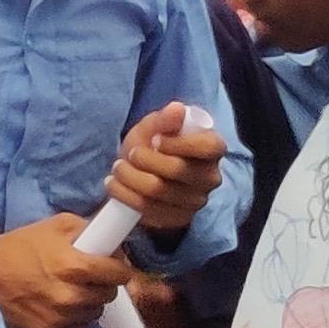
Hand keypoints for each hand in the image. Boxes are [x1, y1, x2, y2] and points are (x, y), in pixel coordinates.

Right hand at [0, 217, 123, 327]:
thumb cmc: (19, 247)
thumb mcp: (55, 226)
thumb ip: (88, 230)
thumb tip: (113, 241)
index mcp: (75, 266)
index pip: (119, 274)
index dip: (120, 268)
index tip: (116, 266)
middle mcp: (71, 296)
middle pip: (109, 295)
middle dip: (104, 284)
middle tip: (91, 276)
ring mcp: (60, 318)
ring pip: (95, 313)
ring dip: (90, 302)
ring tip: (74, 290)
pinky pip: (78, 327)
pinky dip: (75, 317)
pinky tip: (61, 304)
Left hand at [103, 103, 228, 242]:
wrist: (141, 172)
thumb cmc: (152, 144)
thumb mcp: (155, 126)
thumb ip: (165, 119)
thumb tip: (177, 109)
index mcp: (213, 149)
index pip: (207, 147)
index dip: (179, 144)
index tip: (155, 140)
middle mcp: (210, 177)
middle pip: (177, 170)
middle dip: (145, 160)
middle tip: (129, 153)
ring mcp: (196, 201)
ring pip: (158, 192)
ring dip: (130, 178)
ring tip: (117, 168)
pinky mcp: (178, 219)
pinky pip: (149, 211)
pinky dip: (126, 196)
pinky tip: (115, 186)